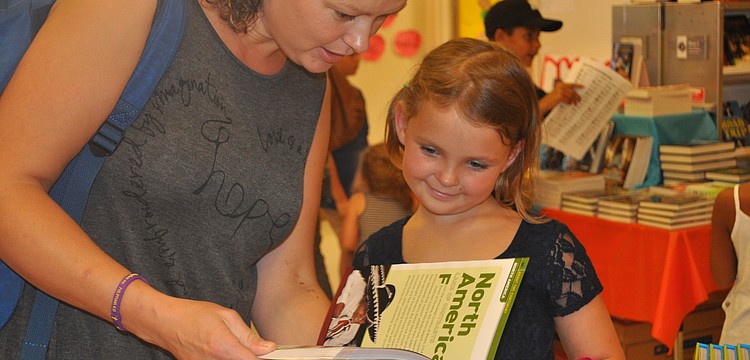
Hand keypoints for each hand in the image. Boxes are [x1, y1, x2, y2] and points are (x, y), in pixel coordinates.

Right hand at [129, 295, 276, 359]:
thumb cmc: (194, 315)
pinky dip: (225, 358)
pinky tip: (222, 349)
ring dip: (236, 357)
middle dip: (250, 356)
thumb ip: (248, 335)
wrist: (166, 323)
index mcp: (224, 347)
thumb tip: (268, 348)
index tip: (268, 353)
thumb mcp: (226, 316)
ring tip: (230, 344)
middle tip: (250, 347)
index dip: (264, 358)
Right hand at [550, 81, 583, 105]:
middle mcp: (561, 87)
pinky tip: (569, 104)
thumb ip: (565, 92)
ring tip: (575, 103)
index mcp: (560, 85)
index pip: (571, 84)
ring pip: (571, 96)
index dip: (578, 85)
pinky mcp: (560, 96)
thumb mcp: (558, 93)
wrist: (544, 103)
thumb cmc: (551, 100)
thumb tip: (575, 94)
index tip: (583, 86)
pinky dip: (569, 102)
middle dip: (577, 96)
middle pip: (572, 91)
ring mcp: (560, 91)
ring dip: (574, 100)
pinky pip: (568, 100)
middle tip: (579, 100)